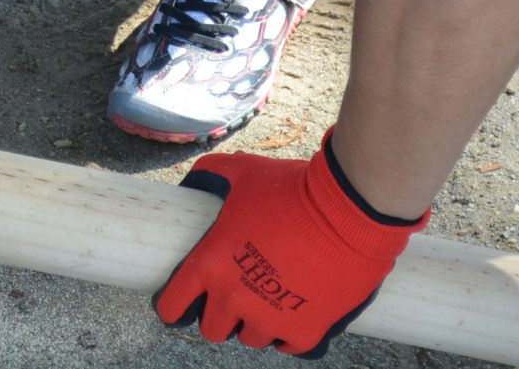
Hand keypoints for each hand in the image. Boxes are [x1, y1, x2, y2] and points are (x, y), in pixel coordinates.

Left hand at [155, 134, 426, 356]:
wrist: (348, 210)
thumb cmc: (291, 188)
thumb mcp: (243, 172)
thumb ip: (213, 174)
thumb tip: (195, 179)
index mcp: (210, 265)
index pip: (171, 307)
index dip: (174, 305)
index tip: (183, 301)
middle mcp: (233, 298)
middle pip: (212, 330)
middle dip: (220, 315)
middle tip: (236, 294)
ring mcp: (269, 320)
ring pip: (250, 338)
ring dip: (256, 322)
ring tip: (271, 297)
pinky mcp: (304, 332)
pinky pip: (287, 346)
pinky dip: (290, 332)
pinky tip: (296, 309)